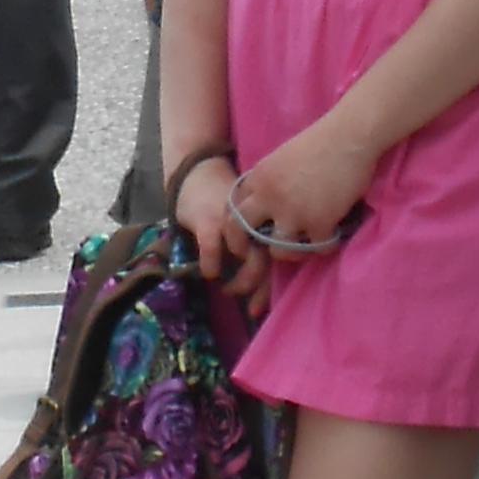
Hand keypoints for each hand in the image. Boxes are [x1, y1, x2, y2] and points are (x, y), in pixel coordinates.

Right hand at [172, 152, 265, 304]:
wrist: (199, 170)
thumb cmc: (226, 201)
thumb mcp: (249, 218)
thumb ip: (263, 241)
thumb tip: (271, 282)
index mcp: (269, 220)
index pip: (280, 257)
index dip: (273, 286)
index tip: (263, 308)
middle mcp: (256, 221)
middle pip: (270, 261)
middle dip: (260, 290)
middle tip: (251, 307)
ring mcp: (233, 221)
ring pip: (249, 258)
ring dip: (241, 282)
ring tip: (229, 290)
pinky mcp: (209, 219)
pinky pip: (213, 248)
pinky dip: (212, 265)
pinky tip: (210, 274)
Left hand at [230, 117, 372, 255]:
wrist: (348, 136)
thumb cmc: (319, 141)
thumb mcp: (281, 159)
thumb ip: (269, 182)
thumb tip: (267, 205)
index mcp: (258, 178)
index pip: (234, 207)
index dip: (238, 222)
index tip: (247, 231)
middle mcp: (269, 197)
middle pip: (241, 230)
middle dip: (244, 244)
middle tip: (255, 253)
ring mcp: (293, 213)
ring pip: (278, 250)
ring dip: (289, 252)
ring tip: (301, 246)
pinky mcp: (319, 224)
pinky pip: (316, 249)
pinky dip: (325, 245)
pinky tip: (331, 236)